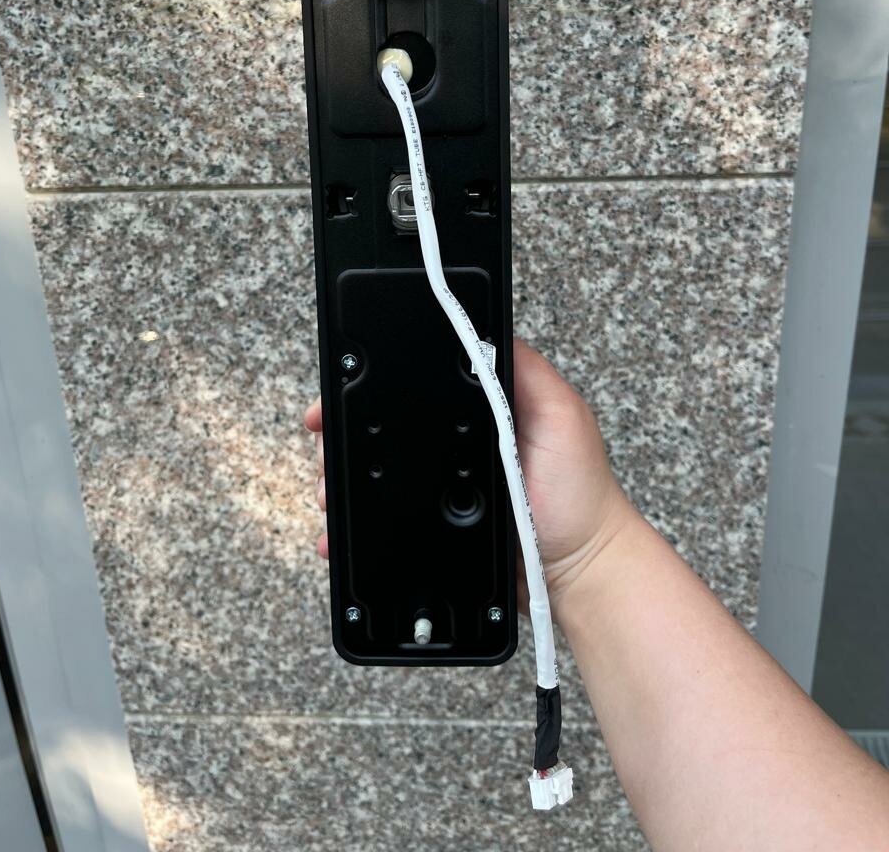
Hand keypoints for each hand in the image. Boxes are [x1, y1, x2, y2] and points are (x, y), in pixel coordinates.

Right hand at [303, 338, 632, 612]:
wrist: (577, 573)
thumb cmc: (580, 495)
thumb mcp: (562, 416)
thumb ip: (525, 373)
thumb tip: (478, 332)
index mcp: (482, 404)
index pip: (416, 380)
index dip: (376, 380)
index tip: (341, 389)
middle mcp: (456, 440)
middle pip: (383, 425)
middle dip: (345, 432)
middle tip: (325, 443)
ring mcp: (442, 484)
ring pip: (375, 472)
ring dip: (344, 478)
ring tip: (328, 490)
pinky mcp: (434, 524)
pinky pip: (385, 517)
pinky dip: (357, 524)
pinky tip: (338, 530)